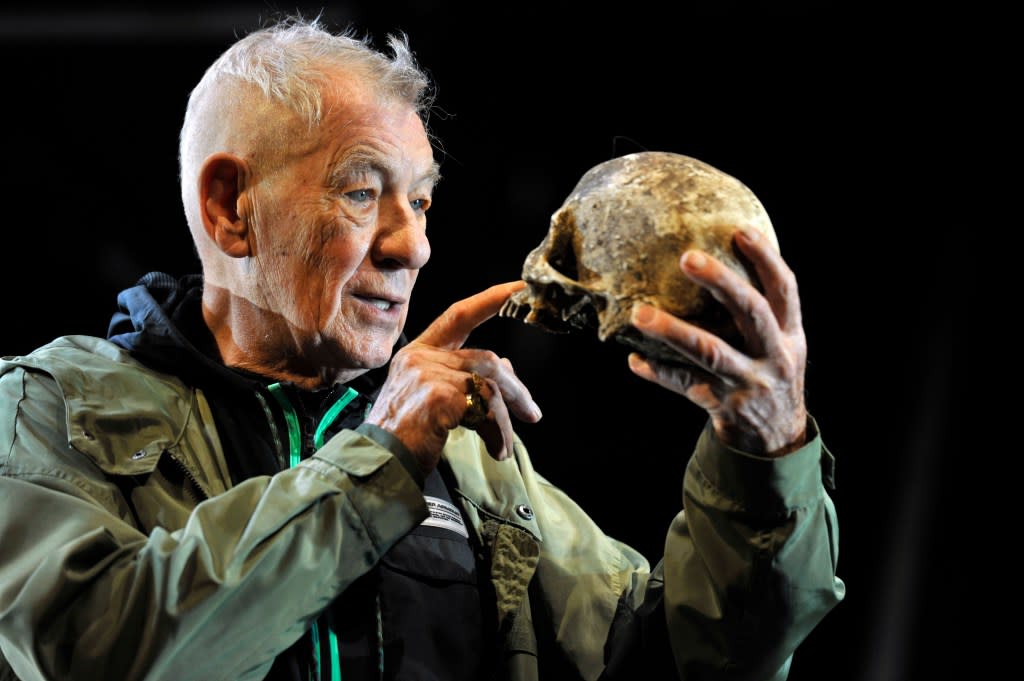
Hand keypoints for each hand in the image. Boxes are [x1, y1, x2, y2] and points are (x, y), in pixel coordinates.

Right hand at [365, 281, 542, 474]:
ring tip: (506, 443)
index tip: (516, 288)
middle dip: (515, 388)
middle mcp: (420, 358)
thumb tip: (507, 368)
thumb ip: (462, 379)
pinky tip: (497, 450)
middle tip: (531, 413)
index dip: (489, 300)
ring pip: (491, 383)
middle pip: (487, 359)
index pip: (457, 315)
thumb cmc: (402, 439)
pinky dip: (499, 431)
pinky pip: (487, 408)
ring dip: (508, 415)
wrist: (378, 464)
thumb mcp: (431, 401)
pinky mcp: (438, 395)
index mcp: (417, 353)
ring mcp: (428, 374)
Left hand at [628, 228, 806, 456]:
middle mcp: (774, 355)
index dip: (765, 258)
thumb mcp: (780, 344)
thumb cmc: (769, 374)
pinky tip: (635, 360)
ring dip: (673, 331)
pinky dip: (659, 372)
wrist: (777, 440)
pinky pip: (685, 385)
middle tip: (687, 257)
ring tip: (639, 314)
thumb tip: (715, 262)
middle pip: (751, 311)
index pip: (784, 288)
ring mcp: (749, 382)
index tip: (740, 230)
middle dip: (721, 282)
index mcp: (789, 334)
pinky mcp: (724, 406)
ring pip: (710, 352)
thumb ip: (760, 311)